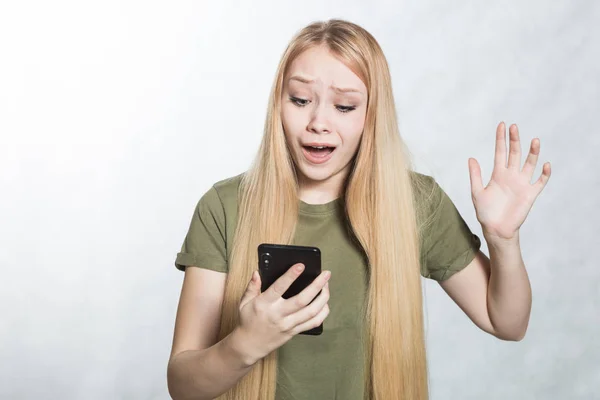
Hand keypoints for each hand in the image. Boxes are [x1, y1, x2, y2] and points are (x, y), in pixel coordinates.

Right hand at [233, 263, 330, 364]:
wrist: (250, 345)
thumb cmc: (248, 320)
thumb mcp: (244, 302)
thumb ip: (252, 287)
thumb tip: (257, 272)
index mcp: (265, 304)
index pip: (279, 288)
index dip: (291, 276)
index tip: (301, 265)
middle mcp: (278, 315)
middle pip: (302, 300)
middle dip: (317, 285)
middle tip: (326, 274)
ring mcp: (288, 325)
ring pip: (311, 312)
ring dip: (323, 298)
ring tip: (327, 285)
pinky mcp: (294, 332)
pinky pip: (313, 323)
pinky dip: (323, 312)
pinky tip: (325, 303)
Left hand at [468, 122, 550, 240]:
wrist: (496, 229)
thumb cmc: (485, 212)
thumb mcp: (477, 192)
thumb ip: (475, 175)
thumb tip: (471, 158)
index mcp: (497, 174)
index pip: (500, 152)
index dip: (501, 139)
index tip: (502, 125)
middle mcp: (511, 176)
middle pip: (514, 154)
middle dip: (514, 140)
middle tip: (514, 127)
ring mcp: (522, 184)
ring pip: (529, 164)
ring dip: (533, 153)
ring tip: (535, 140)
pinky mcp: (530, 194)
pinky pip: (540, 182)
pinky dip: (544, 174)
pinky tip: (545, 164)